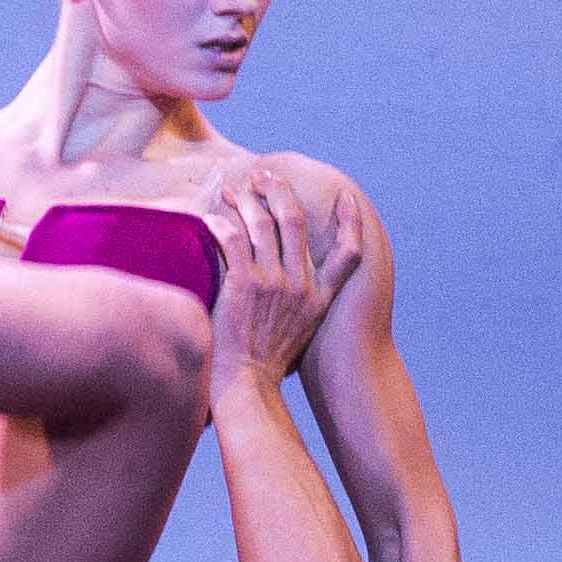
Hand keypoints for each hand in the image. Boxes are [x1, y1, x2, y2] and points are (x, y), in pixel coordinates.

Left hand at [204, 168, 363, 396]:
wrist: (246, 386)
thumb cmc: (266, 365)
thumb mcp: (300, 334)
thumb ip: (302, 305)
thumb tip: (294, 288)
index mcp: (319, 298)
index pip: (347, 254)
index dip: (351, 223)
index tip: (348, 199)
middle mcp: (301, 286)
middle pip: (294, 221)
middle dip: (279, 191)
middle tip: (265, 176)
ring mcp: (273, 283)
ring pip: (261, 223)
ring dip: (245, 201)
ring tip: (232, 190)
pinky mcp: (244, 284)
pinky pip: (231, 238)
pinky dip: (219, 222)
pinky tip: (210, 216)